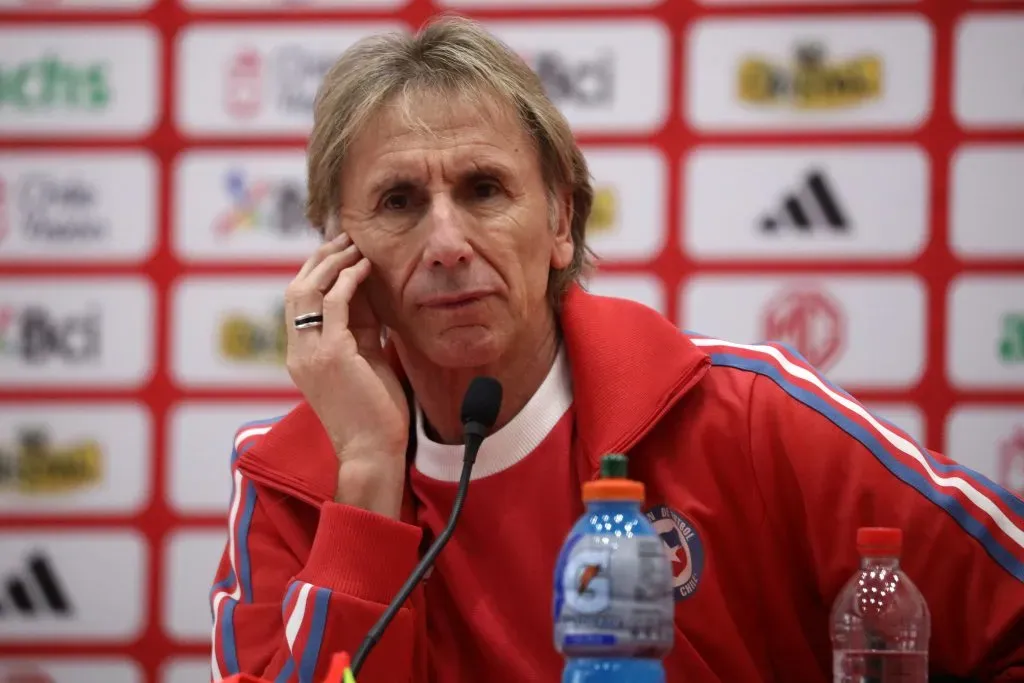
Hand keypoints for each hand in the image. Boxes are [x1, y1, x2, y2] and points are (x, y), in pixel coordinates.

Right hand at [284, 232, 408, 517]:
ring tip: (354, 244)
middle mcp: (298, 352)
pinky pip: (333, 304)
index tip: (341, 251)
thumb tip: (372, 294)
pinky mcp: (331, 355)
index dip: (318, 272)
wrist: (373, 452)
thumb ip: (363, 329)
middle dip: (319, 259)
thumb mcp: (366, 360)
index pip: (301, 302)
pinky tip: (365, 267)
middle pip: (296, 290)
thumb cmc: (375, 413)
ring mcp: (310, 353)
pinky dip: (347, 280)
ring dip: (331, 263)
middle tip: (344, 238)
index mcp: (303, 356)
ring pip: (306, 290)